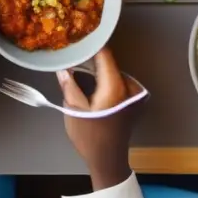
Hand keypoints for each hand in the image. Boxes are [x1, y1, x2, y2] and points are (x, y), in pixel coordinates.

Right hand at [58, 48, 142, 189]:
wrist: (108, 161)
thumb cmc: (90, 136)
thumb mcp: (74, 110)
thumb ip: (69, 85)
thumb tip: (63, 67)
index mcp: (115, 86)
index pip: (105, 55)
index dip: (91, 44)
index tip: (76, 36)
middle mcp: (129, 86)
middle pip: (109, 63)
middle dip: (91, 57)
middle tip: (71, 51)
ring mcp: (134, 94)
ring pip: (112, 71)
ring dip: (97, 68)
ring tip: (76, 64)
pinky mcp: (133, 100)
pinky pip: (117, 81)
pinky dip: (104, 77)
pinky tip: (88, 79)